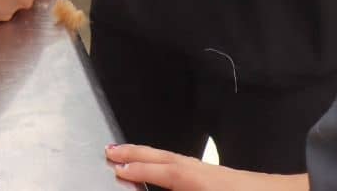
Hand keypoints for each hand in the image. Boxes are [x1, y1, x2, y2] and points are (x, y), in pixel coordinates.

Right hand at [104, 145, 307, 190]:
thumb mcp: (218, 190)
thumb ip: (188, 180)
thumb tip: (172, 178)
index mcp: (207, 182)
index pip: (168, 174)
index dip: (141, 170)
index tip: (116, 168)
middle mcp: (210, 174)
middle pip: (168, 160)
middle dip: (137, 154)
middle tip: (110, 150)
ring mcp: (219, 173)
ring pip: (178, 160)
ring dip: (151, 157)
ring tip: (129, 156)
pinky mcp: (227, 178)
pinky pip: (189, 166)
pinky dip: (169, 163)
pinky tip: (168, 170)